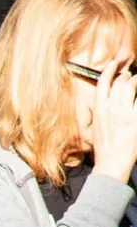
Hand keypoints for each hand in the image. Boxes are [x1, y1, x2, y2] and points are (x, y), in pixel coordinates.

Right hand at [90, 55, 136, 183]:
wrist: (112, 163)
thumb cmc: (104, 147)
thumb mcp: (94, 127)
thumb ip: (97, 112)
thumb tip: (98, 101)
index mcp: (99, 110)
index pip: (103, 82)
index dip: (110, 69)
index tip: (115, 63)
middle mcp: (111, 109)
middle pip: (120, 82)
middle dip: (126, 75)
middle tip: (130, 76)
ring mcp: (125, 113)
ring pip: (131, 87)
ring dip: (136, 81)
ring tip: (136, 82)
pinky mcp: (136, 119)